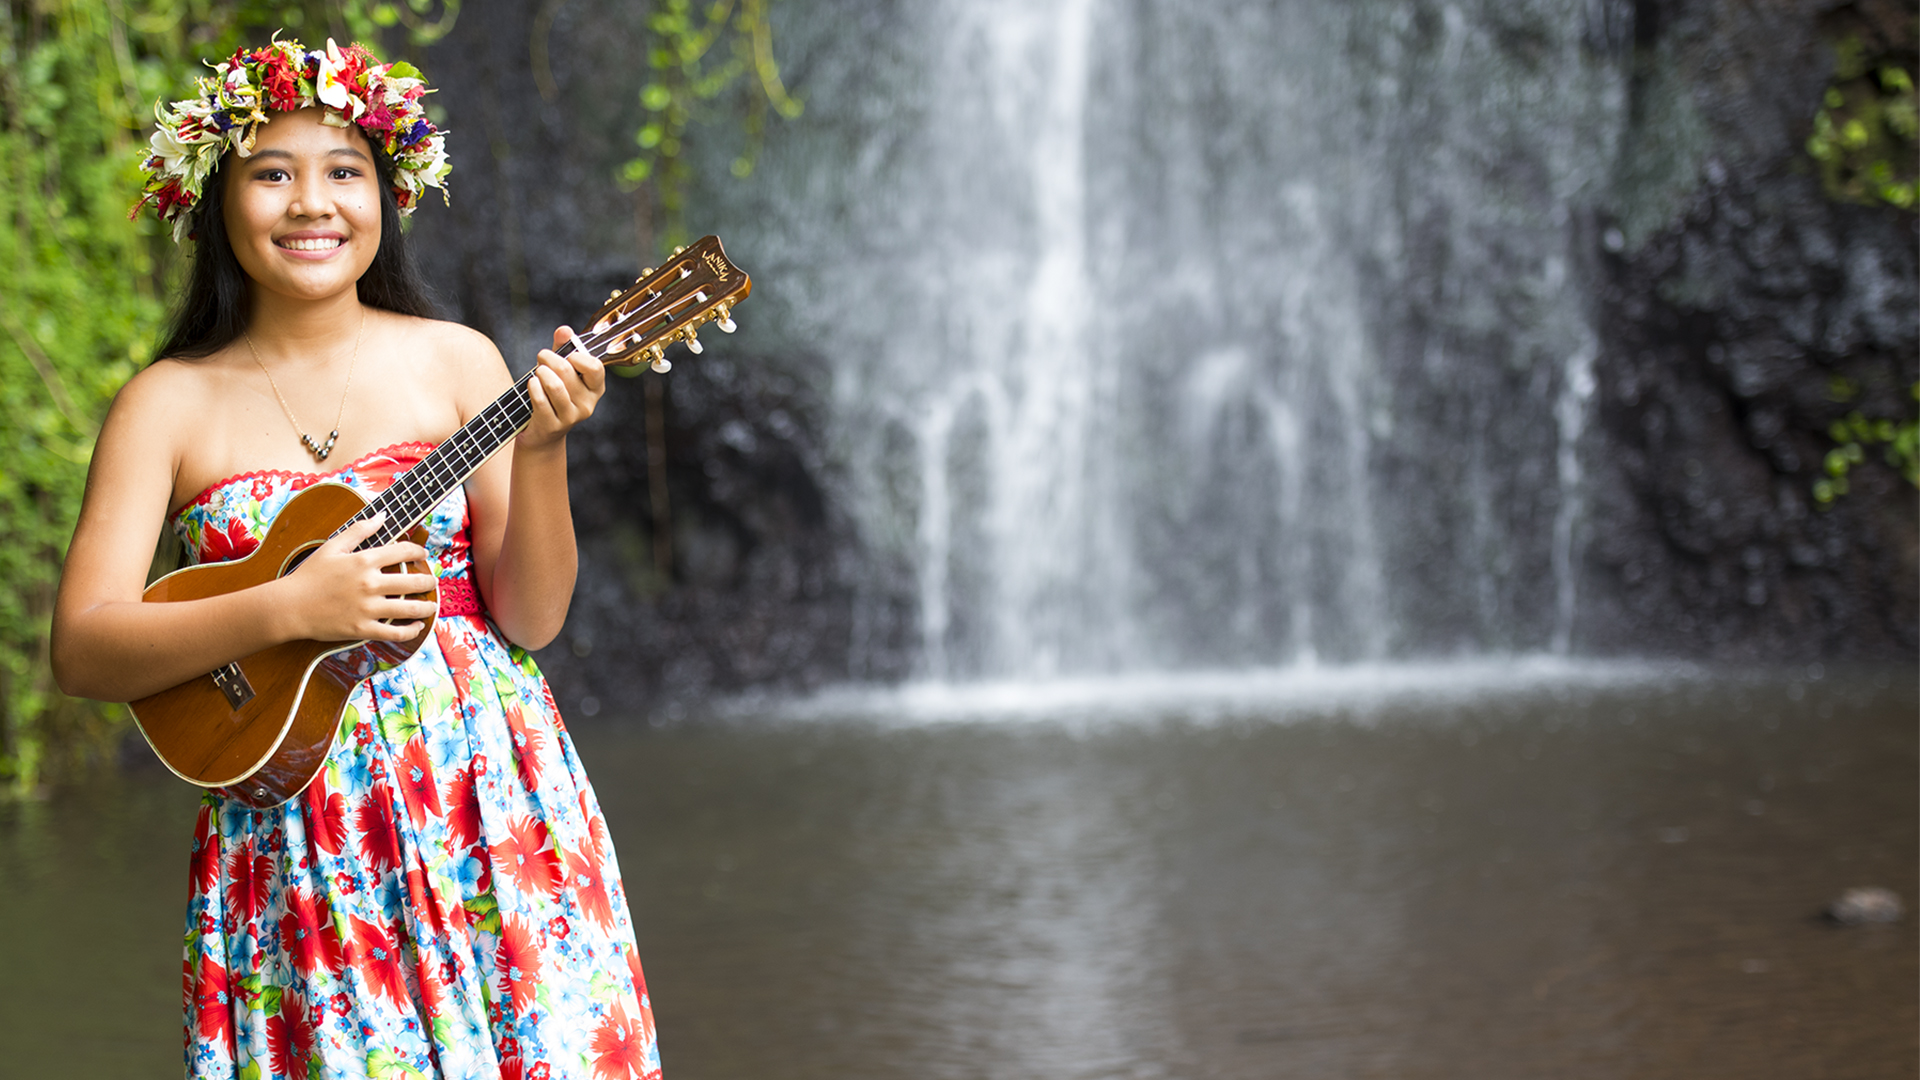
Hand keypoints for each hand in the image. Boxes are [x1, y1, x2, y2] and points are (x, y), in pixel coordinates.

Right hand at [278, 513, 439, 642]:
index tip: (422, 555)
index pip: (404, 552)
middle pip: (414, 581)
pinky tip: (417, 626)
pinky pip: (394, 632)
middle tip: (432, 581)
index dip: (419, 552)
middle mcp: (370, 583)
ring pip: (410, 608)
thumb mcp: (331, 546)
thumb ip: (359, 530)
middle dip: (428, 581)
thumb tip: (381, 516)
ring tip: (432, 605)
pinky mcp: (362, 628)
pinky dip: (410, 630)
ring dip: (427, 606)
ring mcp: (368, 608)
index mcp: (364, 561)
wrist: (289, 606)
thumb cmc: (309, 575)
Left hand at [519, 325, 606, 450]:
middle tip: (542, 356)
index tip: (567, 354)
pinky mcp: (553, 425)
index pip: (595, 367)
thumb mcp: (560, 370)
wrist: (542, 432)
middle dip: (549, 358)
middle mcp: (587, 404)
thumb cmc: (552, 394)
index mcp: (595, 388)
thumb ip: (563, 348)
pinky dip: (533, 387)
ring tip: (538, 372)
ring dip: (540, 373)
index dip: (578, 356)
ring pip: (554, 385)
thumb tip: (564, 330)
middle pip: (567, 371)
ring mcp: (571, 417)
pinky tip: (532, 384)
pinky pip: (540, 399)